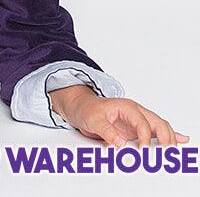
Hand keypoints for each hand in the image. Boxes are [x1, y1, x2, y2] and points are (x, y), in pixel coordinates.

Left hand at [49, 84, 189, 147]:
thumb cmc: (87, 109)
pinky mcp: (137, 129)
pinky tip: (182, 140)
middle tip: (166, 155)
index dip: (145, 138)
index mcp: (126, 107)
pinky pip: (156, 131)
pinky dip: (170, 136)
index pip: (143, 123)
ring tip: (175, 153)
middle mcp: (136, 112)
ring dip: (169, 140)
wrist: (81, 107)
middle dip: (165, 139)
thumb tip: (120, 143)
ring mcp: (138, 120)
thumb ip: (106, 130)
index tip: (143, 151)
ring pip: (160, 128)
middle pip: (158, 123)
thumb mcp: (92, 119)